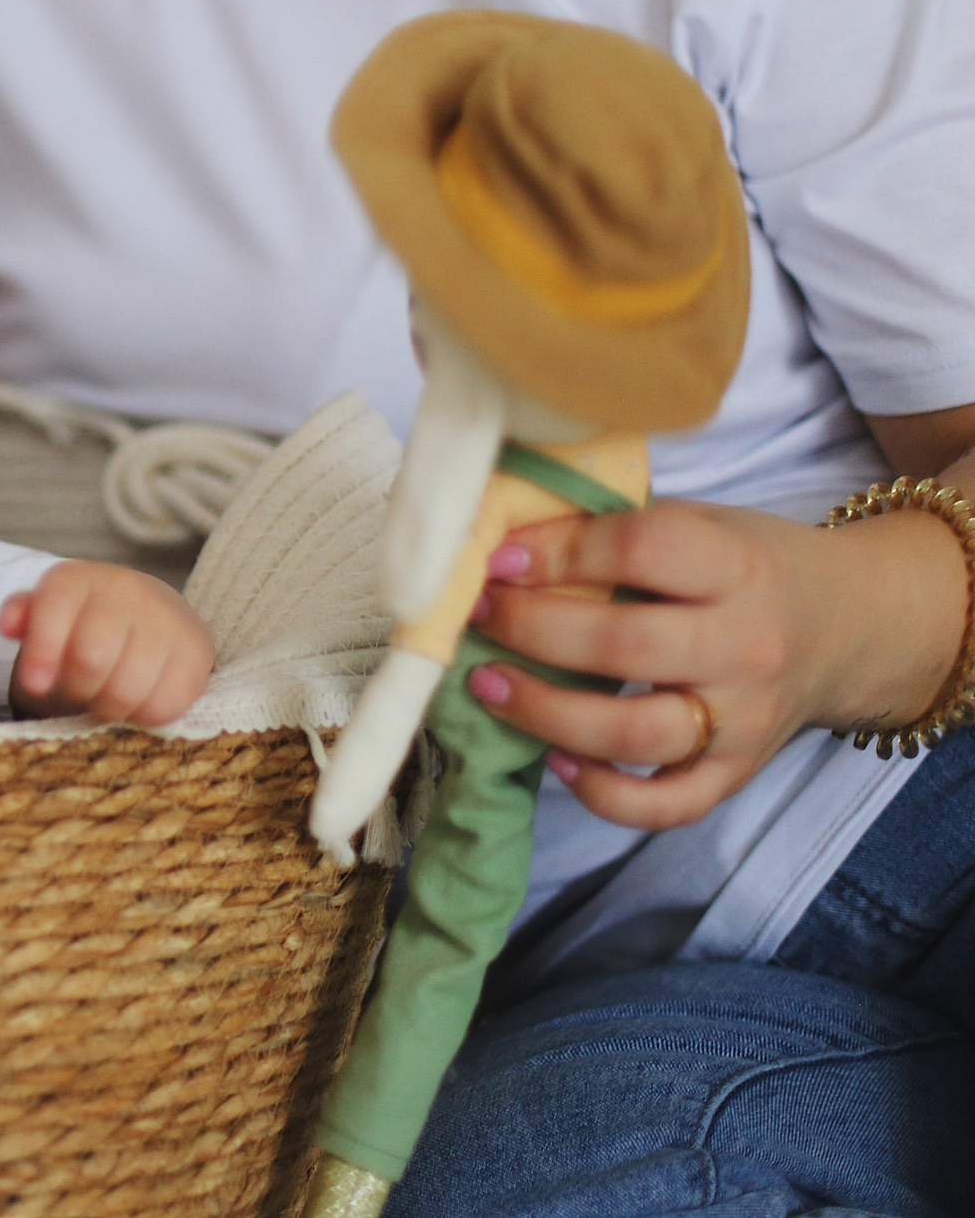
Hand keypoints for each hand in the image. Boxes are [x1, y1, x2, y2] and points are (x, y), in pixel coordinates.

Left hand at [2, 559, 215, 725]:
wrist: (146, 615)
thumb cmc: (82, 625)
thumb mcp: (46, 616)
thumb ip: (21, 617)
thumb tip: (8, 624)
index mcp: (79, 579)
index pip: (56, 609)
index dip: (42, 652)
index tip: (34, 685)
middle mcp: (127, 590)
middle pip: (92, 658)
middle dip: (76, 688)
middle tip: (77, 692)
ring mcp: (168, 620)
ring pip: (128, 688)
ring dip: (108, 707)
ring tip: (104, 698)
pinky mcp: (198, 654)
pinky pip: (165, 704)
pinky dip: (143, 716)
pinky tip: (136, 702)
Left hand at [470, 496, 966, 828]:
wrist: (852, 628)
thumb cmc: (751, 566)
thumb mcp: (703, 524)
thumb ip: (619, 530)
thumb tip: (500, 535)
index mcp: (738, 567)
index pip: (641, 551)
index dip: (558, 551)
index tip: (497, 556)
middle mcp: (746, 647)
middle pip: (623, 646)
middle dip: (531, 630)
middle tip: (477, 614)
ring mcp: (743, 720)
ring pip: (633, 735)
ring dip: (544, 713)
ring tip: (488, 685)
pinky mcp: (736, 775)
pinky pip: (662, 805)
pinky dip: (601, 793)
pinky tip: (553, 759)